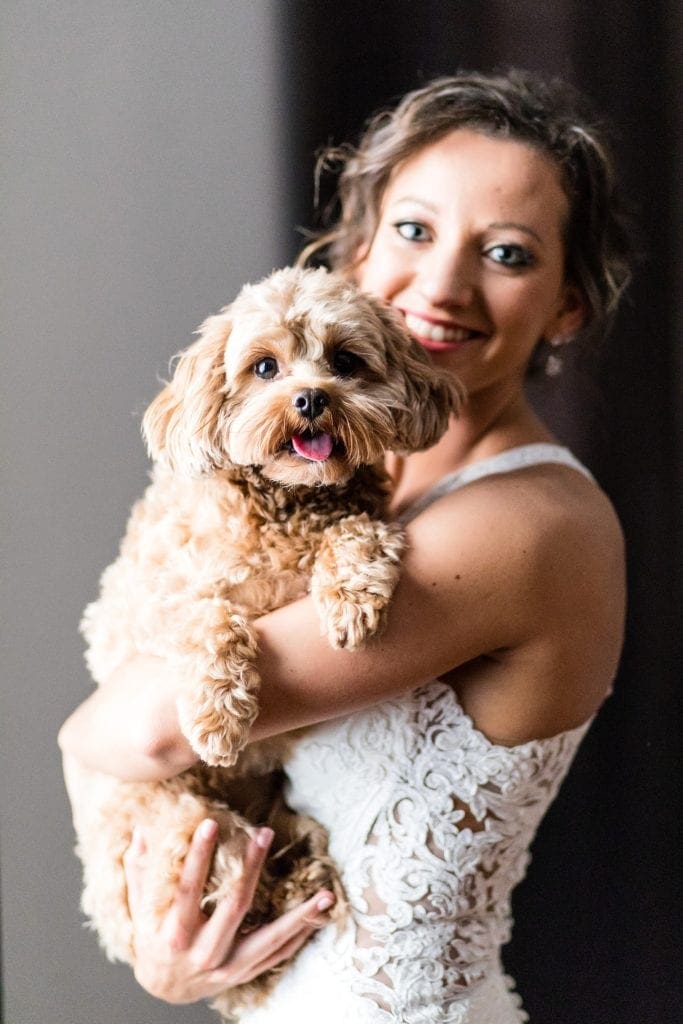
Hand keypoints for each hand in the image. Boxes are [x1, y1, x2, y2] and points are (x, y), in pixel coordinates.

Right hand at [123, 818, 334, 1004]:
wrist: (163, 991)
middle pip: (234, 905)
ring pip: (269, 939)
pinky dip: (300, 936)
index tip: (210, 824)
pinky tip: (319, 916)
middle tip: (265, 833)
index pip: (187, 889)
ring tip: (325, 894)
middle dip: (251, 867)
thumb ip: (140, 871)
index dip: (198, 856)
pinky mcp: (244, 974)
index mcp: (174, 934)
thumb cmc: (151, 942)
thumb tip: (142, 829)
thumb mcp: (139, 908)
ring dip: (300, 915)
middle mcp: (203, 953)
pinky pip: (278, 955)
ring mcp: (227, 967)